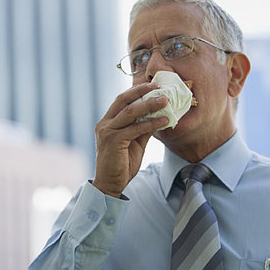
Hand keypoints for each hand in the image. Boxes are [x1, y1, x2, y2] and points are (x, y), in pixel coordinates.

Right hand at [93, 83, 168, 197]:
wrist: (110, 184)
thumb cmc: (121, 164)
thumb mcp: (134, 143)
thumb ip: (142, 128)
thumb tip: (158, 115)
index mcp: (107, 122)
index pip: (121, 100)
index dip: (136, 91)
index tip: (152, 85)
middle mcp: (104, 124)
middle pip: (123, 100)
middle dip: (141, 91)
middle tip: (159, 87)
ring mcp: (107, 132)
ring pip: (130, 112)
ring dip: (150, 105)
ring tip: (165, 101)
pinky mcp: (113, 141)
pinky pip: (136, 128)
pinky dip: (151, 123)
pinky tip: (164, 121)